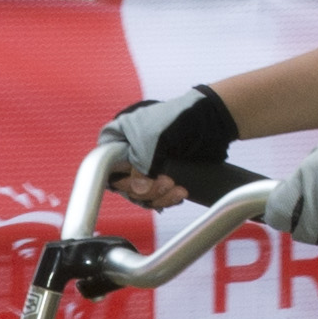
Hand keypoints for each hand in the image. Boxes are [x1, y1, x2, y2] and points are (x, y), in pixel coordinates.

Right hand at [108, 79, 247, 204]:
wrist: (213, 121)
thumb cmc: (180, 119)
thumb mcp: (153, 139)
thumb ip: (140, 164)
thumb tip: (137, 190)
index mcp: (120, 136)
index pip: (104, 164)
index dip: (117, 176)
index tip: (134, 182)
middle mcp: (130, 152)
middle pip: (123, 184)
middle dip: (145, 189)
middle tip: (166, 182)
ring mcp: (147, 166)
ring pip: (141, 195)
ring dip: (159, 196)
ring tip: (177, 189)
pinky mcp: (163, 176)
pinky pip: (157, 198)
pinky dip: (168, 199)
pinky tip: (180, 193)